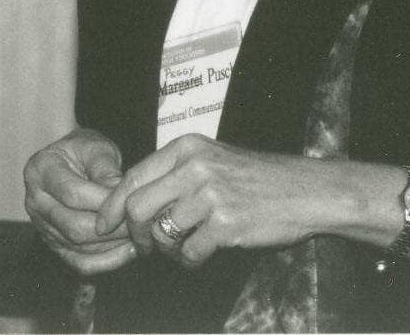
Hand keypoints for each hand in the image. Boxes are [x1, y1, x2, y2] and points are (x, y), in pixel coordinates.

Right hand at [24, 127, 138, 274]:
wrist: (72, 160)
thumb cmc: (84, 151)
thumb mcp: (96, 148)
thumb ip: (106, 169)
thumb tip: (120, 196)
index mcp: (40, 170)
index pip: (72, 194)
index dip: (104, 203)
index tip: (132, 203)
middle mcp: (35, 201)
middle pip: (74, 226)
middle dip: (112, 228)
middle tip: (140, 224)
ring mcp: (42, 225)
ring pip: (78, 247)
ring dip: (113, 246)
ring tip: (139, 236)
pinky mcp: (54, 244)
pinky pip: (80, 263)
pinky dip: (107, 262)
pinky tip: (128, 251)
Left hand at [96, 134, 336, 267]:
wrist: (307, 191)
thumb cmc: (256, 178)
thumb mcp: (211, 159)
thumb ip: (174, 174)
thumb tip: (131, 202)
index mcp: (186, 148)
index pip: (132, 176)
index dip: (112, 205)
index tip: (103, 224)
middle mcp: (195, 167)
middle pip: (137, 207)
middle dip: (132, 234)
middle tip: (141, 246)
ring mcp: (211, 195)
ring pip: (162, 232)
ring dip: (165, 249)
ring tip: (179, 249)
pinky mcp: (228, 224)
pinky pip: (190, 252)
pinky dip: (189, 261)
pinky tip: (198, 257)